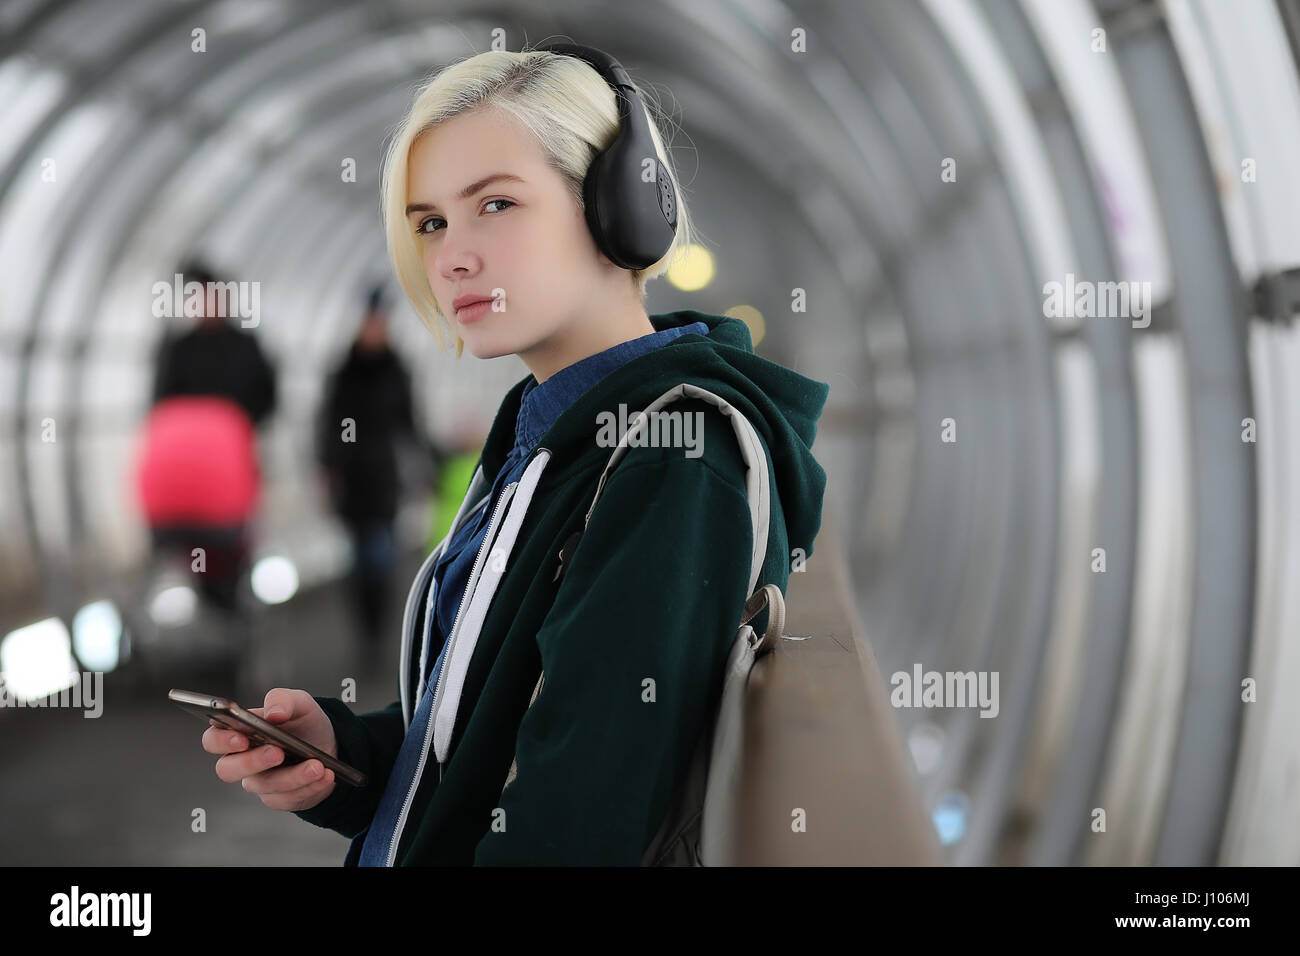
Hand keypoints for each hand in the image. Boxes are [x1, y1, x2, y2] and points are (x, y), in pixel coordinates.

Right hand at [201, 688, 339, 810]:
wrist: (329, 746)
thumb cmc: (303, 724)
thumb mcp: (300, 704)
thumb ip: (284, 699)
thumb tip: (274, 712)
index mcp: (240, 732)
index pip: (213, 739)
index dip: (222, 740)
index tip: (242, 737)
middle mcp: (243, 760)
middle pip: (227, 769)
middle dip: (252, 762)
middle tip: (278, 752)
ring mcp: (259, 781)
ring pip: (265, 785)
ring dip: (294, 776)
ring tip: (317, 765)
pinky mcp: (278, 798)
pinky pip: (287, 798)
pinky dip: (310, 786)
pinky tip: (325, 775)